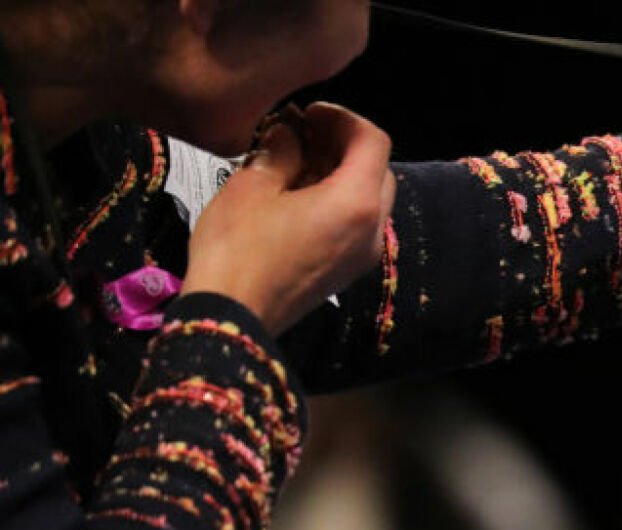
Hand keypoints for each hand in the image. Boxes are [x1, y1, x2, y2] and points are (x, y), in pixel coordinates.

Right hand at [181, 103, 395, 334]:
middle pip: (378, 170)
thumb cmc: (238, 246)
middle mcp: (373, 230)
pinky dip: (340, 200)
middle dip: (346, 146)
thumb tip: (291, 133)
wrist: (234, 315)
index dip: (343, 119)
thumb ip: (282, 151)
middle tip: (305, 134)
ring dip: (343, 173)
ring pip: (370, 199)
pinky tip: (301, 193)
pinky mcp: (349, 270)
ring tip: (299, 160)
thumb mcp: (253, 184)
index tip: (309, 114)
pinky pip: (358, 224)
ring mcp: (365, 255)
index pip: (373, 142)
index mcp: (356, 203)